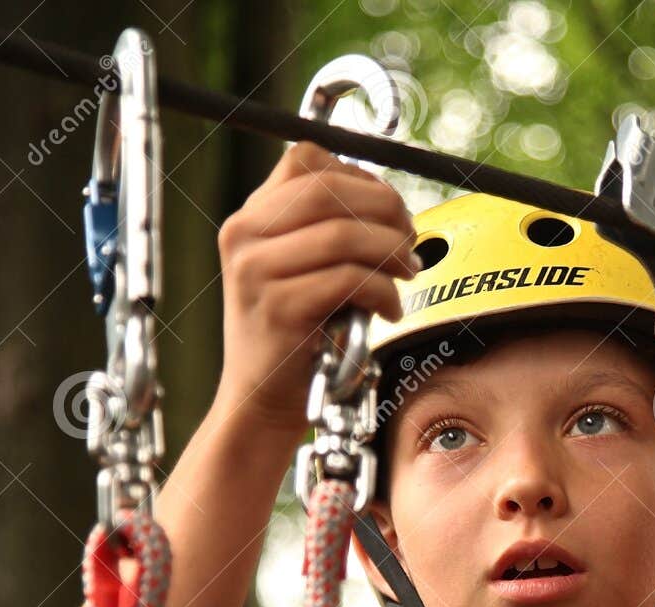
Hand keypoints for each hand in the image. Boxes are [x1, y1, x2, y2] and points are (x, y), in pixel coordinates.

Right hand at [214, 141, 419, 433]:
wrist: (261, 399)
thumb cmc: (295, 336)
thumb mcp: (298, 269)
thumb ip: (327, 231)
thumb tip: (391, 204)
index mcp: (249, 218)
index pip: (308, 160)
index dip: (361, 176)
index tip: (390, 211)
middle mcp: (244, 236)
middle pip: (330, 189)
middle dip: (386, 209)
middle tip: (411, 241)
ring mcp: (256, 271)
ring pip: (344, 234)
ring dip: (392, 252)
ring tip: (406, 274)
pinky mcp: (278, 307)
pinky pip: (349, 280)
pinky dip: (384, 292)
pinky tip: (389, 309)